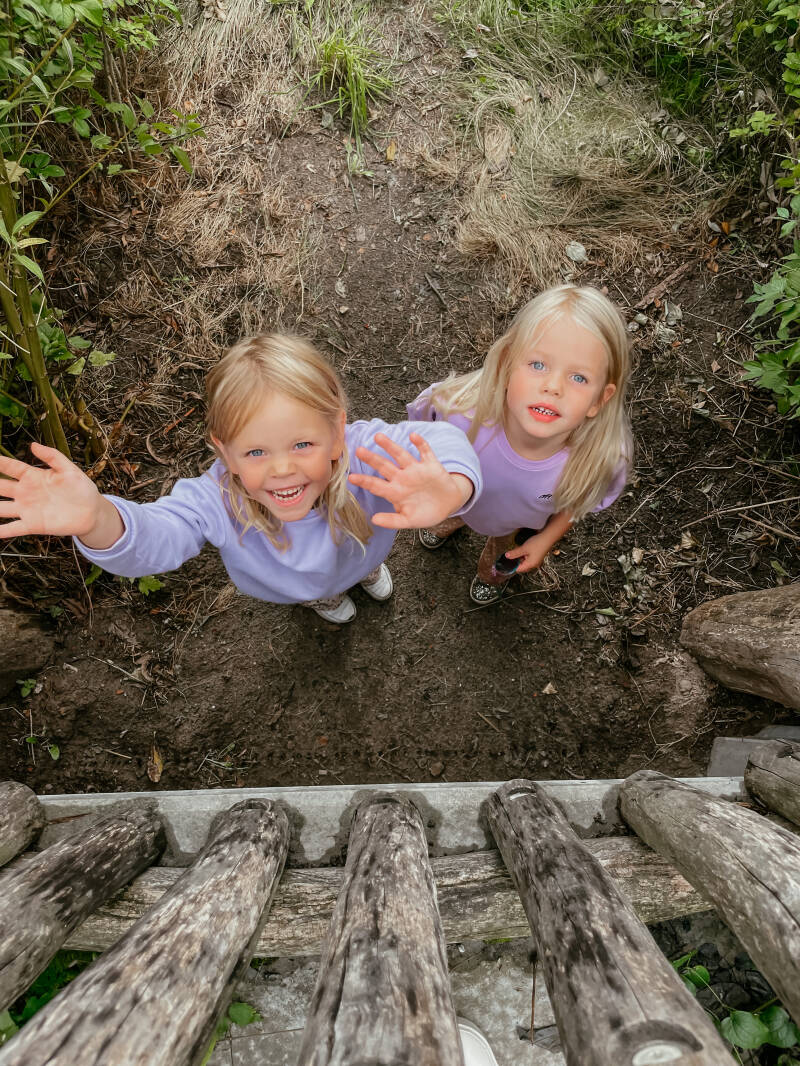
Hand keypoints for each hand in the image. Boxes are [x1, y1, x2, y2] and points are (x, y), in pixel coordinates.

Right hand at [0, 443, 121, 545]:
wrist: (91, 512)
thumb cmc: (81, 489)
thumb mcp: (69, 470)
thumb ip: (52, 457)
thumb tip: (33, 445)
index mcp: (33, 477)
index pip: (10, 467)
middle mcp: (25, 492)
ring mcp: (27, 509)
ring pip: (0, 507)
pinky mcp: (32, 524)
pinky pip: (12, 528)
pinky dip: (1, 530)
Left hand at [349, 432, 473, 529]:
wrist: (448, 505)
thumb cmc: (426, 513)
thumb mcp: (409, 521)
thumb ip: (392, 521)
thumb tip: (374, 520)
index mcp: (395, 492)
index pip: (377, 485)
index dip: (364, 481)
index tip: (351, 478)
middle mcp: (402, 478)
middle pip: (384, 466)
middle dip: (372, 458)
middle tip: (359, 450)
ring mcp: (416, 470)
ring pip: (401, 455)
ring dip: (390, 446)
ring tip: (378, 437)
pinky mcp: (430, 465)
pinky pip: (425, 452)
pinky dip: (420, 444)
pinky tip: (413, 436)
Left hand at [504, 532, 548, 573]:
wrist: (548, 538)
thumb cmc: (537, 543)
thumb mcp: (524, 548)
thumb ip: (515, 553)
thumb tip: (506, 556)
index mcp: (530, 564)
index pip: (518, 569)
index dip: (512, 566)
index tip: (507, 561)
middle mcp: (534, 564)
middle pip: (522, 567)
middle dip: (516, 562)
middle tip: (512, 555)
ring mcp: (536, 561)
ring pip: (525, 562)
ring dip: (520, 558)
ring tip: (518, 551)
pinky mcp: (537, 557)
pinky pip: (529, 559)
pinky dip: (524, 555)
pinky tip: (523, 550)